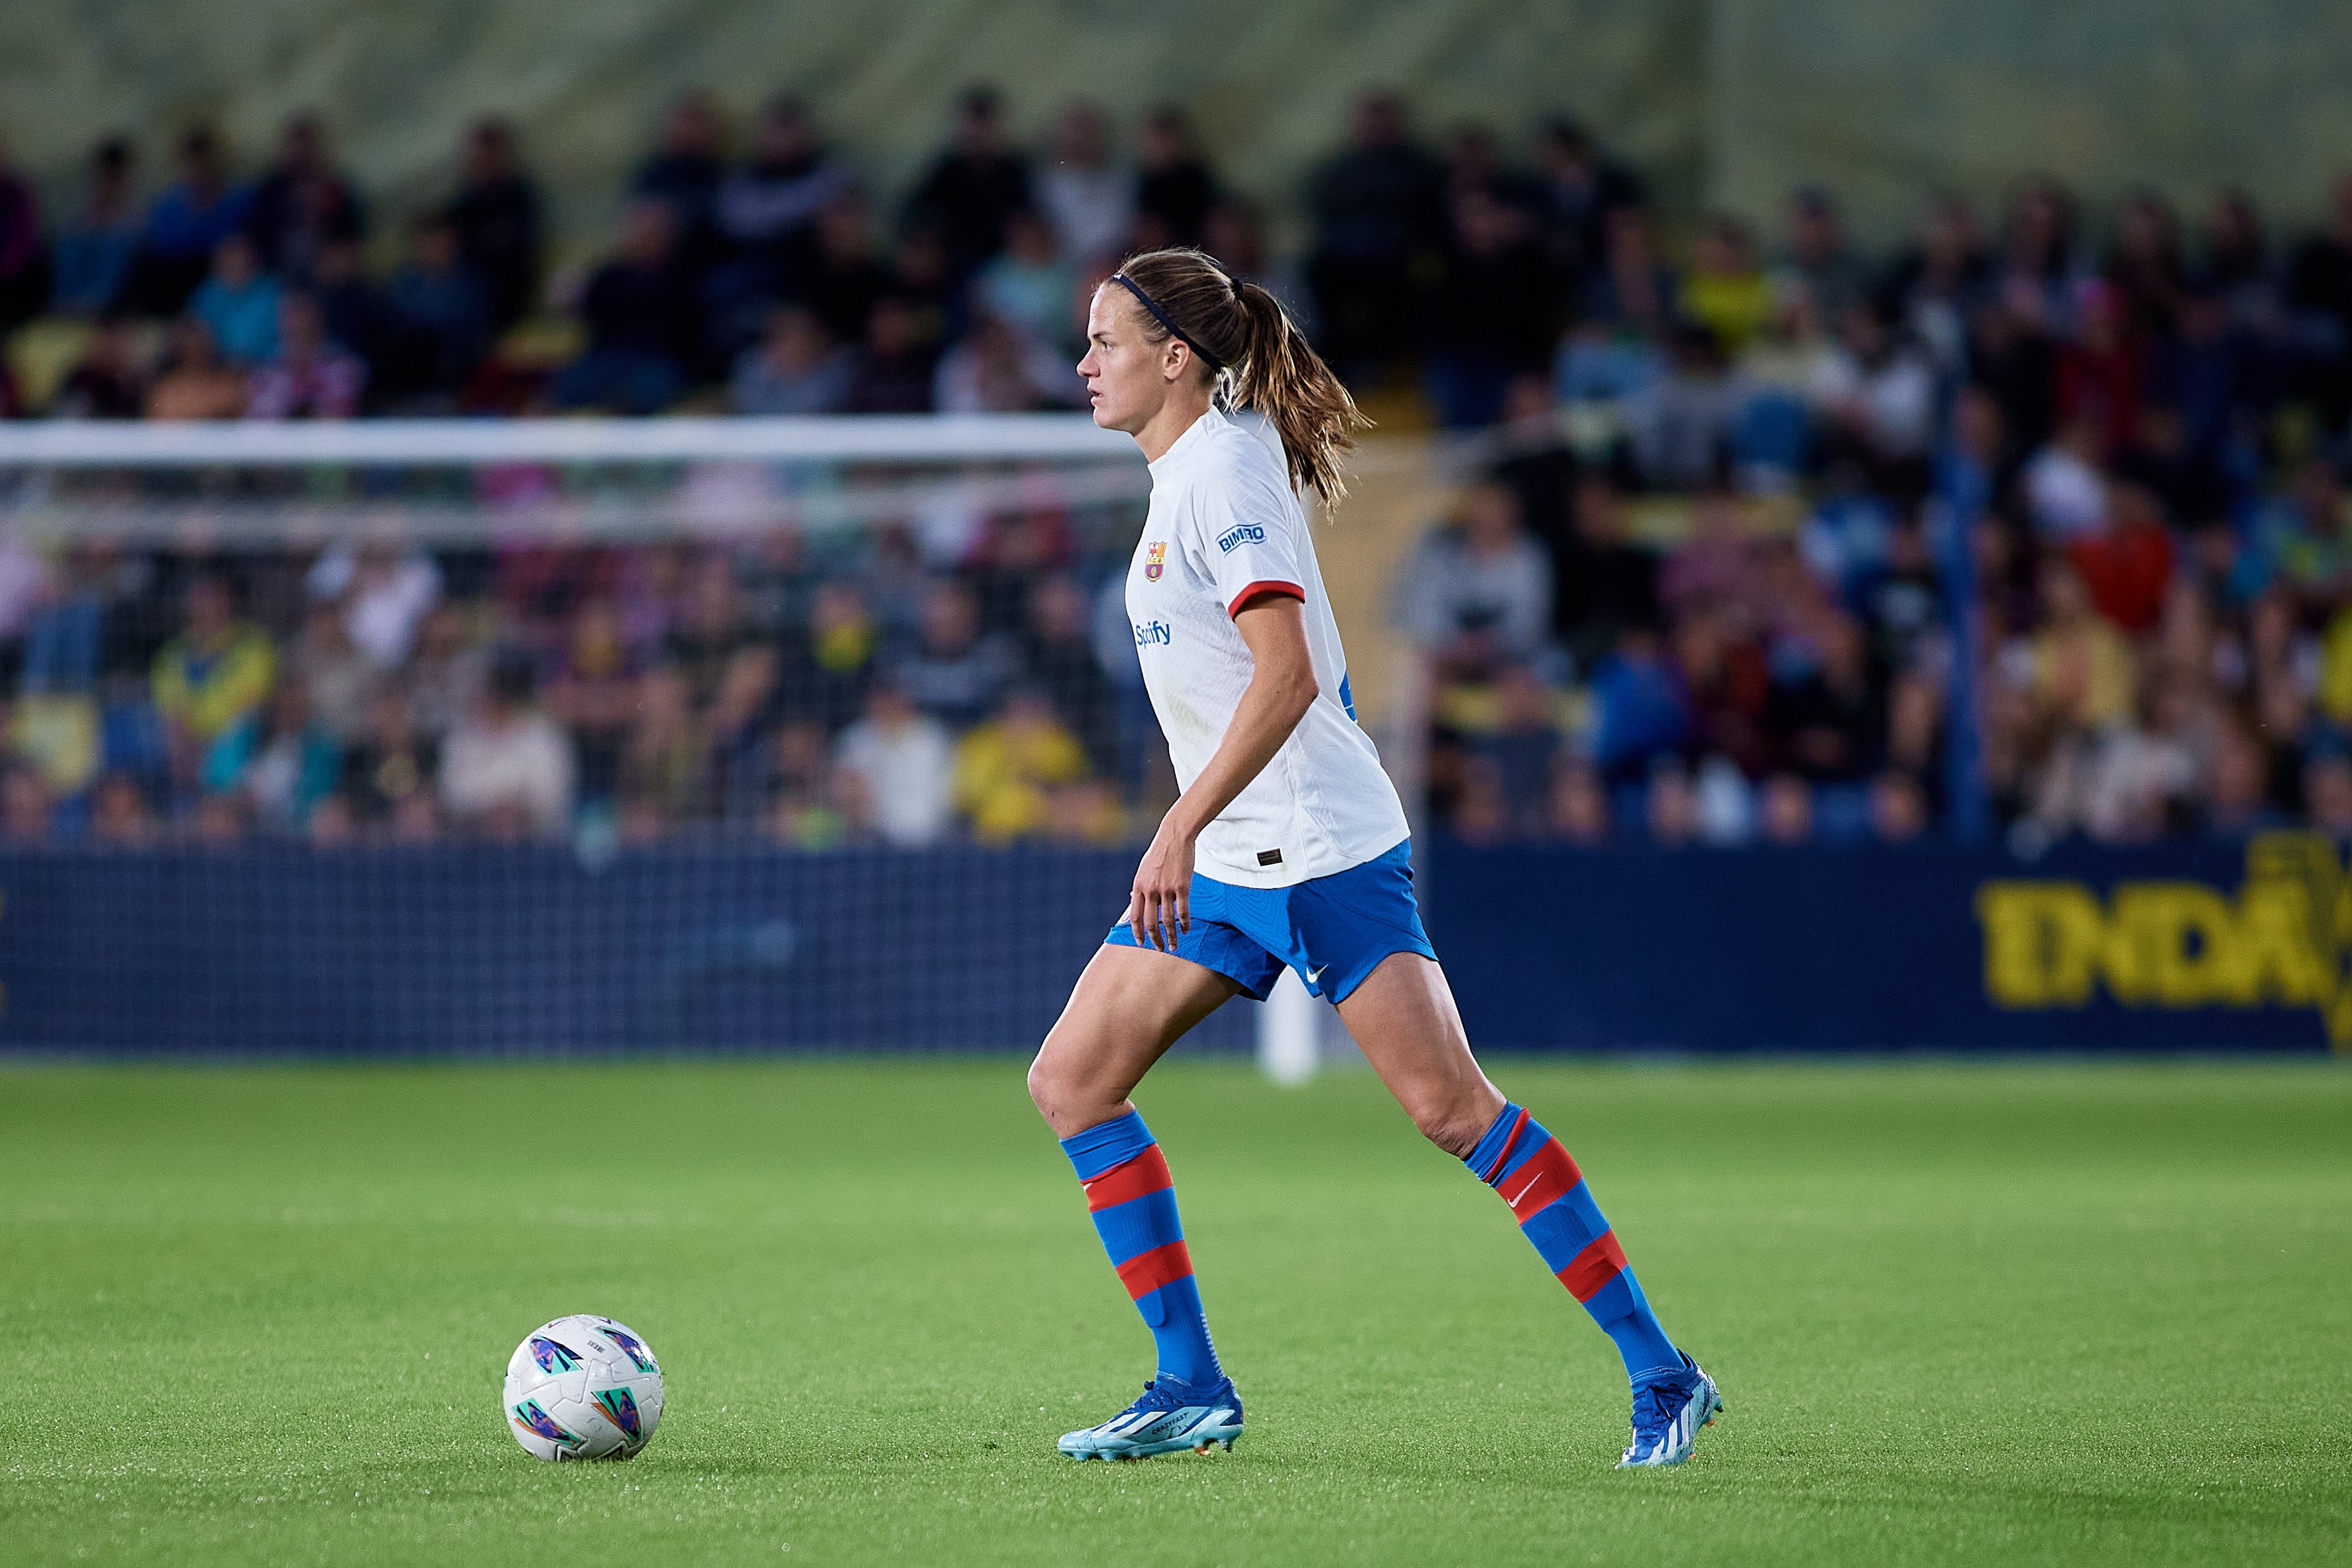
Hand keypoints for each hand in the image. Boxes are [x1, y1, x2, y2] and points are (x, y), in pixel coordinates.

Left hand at [1127, 813, 1196, 951]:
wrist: (1174, 836)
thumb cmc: (1159, 853)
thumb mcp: (1143, 870)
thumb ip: (1139, 887)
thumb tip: (1133, 900)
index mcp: (1138, 887)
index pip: (1135, 917)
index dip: (1137, 933)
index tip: (1141, 943)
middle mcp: (1150, 890)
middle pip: (1150, 923)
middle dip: (1155, 940)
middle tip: (1161, 949)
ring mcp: (1166, 889)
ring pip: (1167, 921)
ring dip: (1172, 937)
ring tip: (1175, 946)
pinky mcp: (1182, 887)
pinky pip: (1183, 912)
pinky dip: (1185, 924)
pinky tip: (1187, 930)